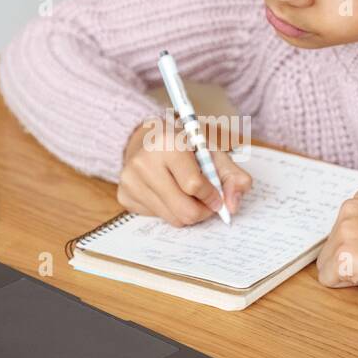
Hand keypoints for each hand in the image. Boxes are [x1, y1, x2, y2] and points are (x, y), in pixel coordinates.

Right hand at [117, 115, 252, 226]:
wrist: (146, 138)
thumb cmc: (184, 146)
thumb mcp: (212, 152)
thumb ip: (232, 176)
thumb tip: (233, 206)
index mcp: (167, 144)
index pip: (194, 185)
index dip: (212, 196)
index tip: (217, 196)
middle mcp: (144, 162)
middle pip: (184, 210)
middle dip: (202, 211)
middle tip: (206, 203)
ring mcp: (130, 181)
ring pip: (172, 218)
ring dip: (187, 212)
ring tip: (187, 195)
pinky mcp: (124, 196)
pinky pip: (157, 218)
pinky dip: (169, 210)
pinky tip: (168, 192)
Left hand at [316, 188, 357, 304]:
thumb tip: (346, 243)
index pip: (339, 232)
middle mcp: (351, 207)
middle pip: (328, 248)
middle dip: (352, 260)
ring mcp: (347, 230)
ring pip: (327, 265)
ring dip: (351, 274)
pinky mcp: (346, 256)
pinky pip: (328, 280)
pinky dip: (348, 286)